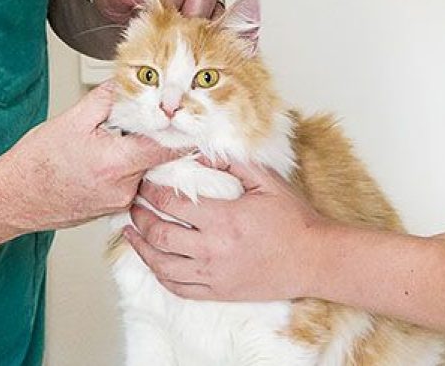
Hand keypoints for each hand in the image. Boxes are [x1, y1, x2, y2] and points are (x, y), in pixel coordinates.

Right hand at [0, 82, 183, 233]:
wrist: (11, 199)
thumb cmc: (34, 163)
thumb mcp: (73, 119)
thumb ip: (108, 98)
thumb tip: (131, 81)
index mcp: (116, 164)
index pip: (167, 147)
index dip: (180, 128)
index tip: (191, 115)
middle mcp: (122, 189)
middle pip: (158, 157)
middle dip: (155, 135)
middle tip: (144, 118)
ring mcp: (119, 202)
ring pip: (145, 169)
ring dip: (138, 151)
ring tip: (113, 139)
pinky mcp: (113, 207)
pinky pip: (132, 181)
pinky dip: (127, 165)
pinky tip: (106, 156)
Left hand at [123, 160, 327, 300]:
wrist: (313, 258)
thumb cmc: (293, 218)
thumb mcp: (265, 180)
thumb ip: (232, 162)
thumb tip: (203, 151)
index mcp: (223, 218)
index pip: (172, 204)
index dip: (152, 192)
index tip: (145, 183)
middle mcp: (213, 249)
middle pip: (160, 234)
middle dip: (140, 217)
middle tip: (133, 204)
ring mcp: (214, 275)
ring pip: (163, 265)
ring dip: (141, 248)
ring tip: (131, 233)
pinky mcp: (219, 292)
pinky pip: (179, 288)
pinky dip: (160, 275)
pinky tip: (153, 262)